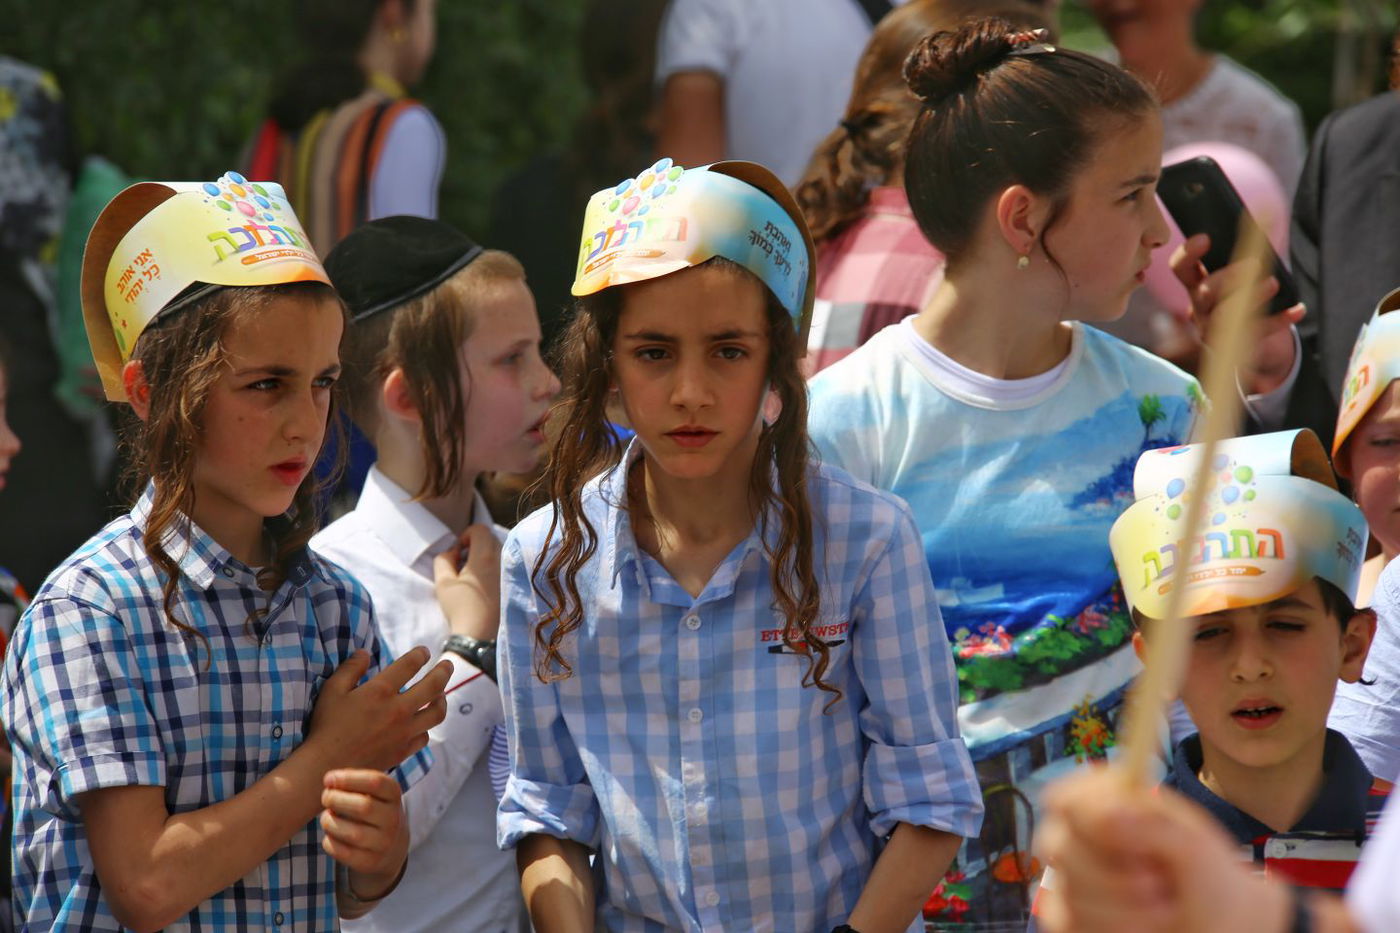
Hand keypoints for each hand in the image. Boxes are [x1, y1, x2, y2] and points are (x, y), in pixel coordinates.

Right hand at [306, 648, 449, 771]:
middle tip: (448, 665)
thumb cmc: (326, 726)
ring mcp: (404, 732)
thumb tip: (364, 652)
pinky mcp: (403, 751)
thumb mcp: (332, 690)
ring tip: (441, 694)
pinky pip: (425, 737)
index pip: (410, 665)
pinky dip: (427, 727)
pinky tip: (423, 723)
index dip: (420, 654)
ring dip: (443, 700)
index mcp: (381, 691)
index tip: (424, 652)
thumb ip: (350, 668)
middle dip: (444, 671)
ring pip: (437, 713)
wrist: (327, 766)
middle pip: (434, 686)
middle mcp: (398, 710)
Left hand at [320, 769, 406, 878]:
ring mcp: (384, 843)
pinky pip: (344, 853)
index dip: (348, 778)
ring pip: (352, 833)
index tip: (328, 778)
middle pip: (364, 807)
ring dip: (330, 822)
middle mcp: (393, 820)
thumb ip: (355, 782)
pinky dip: (330, 842)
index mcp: (394, 795)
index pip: (375, 782)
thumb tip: (330, 780)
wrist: (392, 848)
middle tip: (325, 797)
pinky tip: (330, 835)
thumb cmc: (375, 810)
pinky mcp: (370, 862)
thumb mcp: (375, 792)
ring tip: (326, 817)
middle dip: (336, 799)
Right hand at [433, 524, 501, 640]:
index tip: (459, 552)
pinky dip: (495, 568)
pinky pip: (506, 564)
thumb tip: (453, 551)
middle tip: (463, 564)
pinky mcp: (516, 583)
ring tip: (474, 576)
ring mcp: (512, 571)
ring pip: (500, 551)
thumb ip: (443, 559)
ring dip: (485, 556)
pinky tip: (486, 585)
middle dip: (475, 545)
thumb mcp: (443, 582)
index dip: (465, 535)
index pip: (479, 529)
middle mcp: (503, 559)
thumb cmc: (461, 608)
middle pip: (491, 538)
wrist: (481, 636)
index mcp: (485, 556)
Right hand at [1036, 768, 1290, 932]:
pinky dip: (1112, 927)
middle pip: (1058, 847)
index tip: (1127, 838)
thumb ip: (1152, 824)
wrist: (1221, 924)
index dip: (1085, 815)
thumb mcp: (1195, 845)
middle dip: (1113, 875)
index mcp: (1105, 803)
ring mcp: (1070, 880)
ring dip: (1122, 908)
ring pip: (1066, 891)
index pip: (1064, 797)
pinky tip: (1142, 926)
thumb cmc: (1207, 876)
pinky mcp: (1070, 918)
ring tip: (1164, 908)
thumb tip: (1110, 813)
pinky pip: (1067, 922)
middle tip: (1160, 884)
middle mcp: (1079, 838)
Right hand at [1170, 233, 1303, 394]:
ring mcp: (1215, 329)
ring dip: (1250, 297)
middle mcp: (1201, 307)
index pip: (1182, 269)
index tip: (1205, 239)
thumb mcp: (1234, 275)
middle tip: (1253, 264)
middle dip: (1227, 278)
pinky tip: (1297, 309)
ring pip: (1225, 316)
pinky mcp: (1235, 346)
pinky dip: (1279, 320)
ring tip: (1272, 283)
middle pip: (1205, 293)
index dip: (1189, 254)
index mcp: (1197, 285)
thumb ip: (1240, 253)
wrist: (1244, 342)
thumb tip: (1265, 212)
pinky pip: (1257, 333)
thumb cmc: (1238, 297)